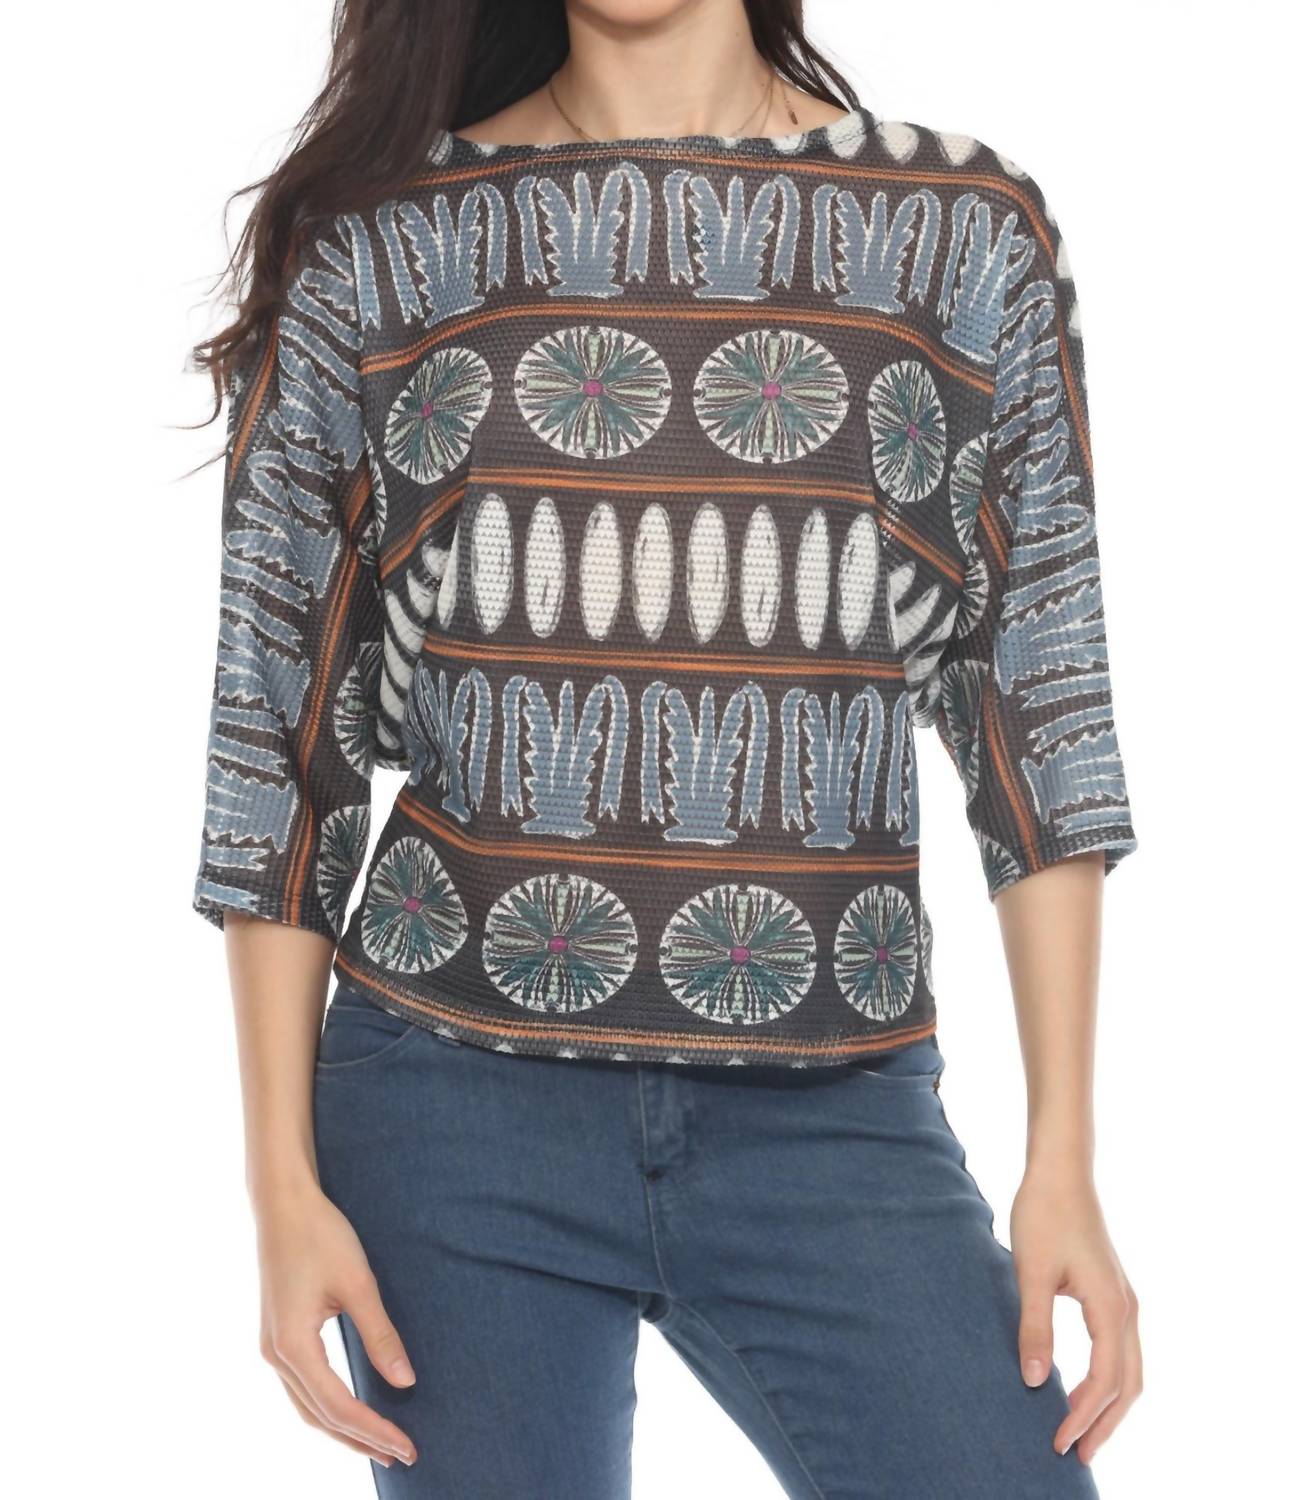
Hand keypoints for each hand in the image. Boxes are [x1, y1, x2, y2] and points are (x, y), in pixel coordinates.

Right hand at [255, 1182, 417, 1468]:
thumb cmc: (320, 1235)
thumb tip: (405, 1381)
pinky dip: (328, 1407)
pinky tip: (350, 1410)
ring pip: (307, 1407)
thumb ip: (381, 1335)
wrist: (283, 1204)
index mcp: (292, 1346)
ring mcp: (272, 1347)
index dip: (374, 1429)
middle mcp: (276, 1355)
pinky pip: (302, 1387)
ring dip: (342, 1429)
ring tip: (379, 1445)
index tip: (407, 1446)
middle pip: (319, 1416)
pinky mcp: (277, 1336)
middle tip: (401, 1455)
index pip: (338, 1405)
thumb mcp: (358, 1282)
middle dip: (360, 1439)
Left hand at [1010, 1168, 1141, 1465]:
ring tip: (1082, 1432)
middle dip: (1105, 1424)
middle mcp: (1126, 1308)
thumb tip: (1035, 1382)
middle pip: (1128, 1384)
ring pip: (1130, 1368)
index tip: (1056, 1441)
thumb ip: (1034, 1327)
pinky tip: (1082, 1388)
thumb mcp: (1030, 1272)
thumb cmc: (1043, 1214)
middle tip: (1077, 1454)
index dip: (1082, 1416)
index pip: (1104, 1380)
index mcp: (1110, 1307)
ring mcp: (1123, 1300)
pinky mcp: (1112, 1292)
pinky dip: (1109, 1379)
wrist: (1060, 1171)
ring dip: (1110, 1404)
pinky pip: (1120, 1350)